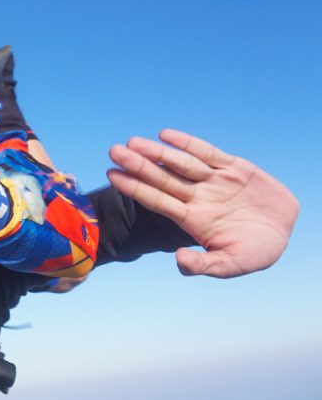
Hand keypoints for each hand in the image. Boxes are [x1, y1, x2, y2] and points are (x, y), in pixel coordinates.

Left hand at [107, 128, 298, 277]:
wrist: (286, 233)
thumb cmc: (256, 252)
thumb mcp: (231, 264)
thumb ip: (204, 265)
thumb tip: (178, 259)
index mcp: (191, 218)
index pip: (156, 200)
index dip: (134, 188)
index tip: (112, 175)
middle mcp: (197, 197)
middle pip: (161, 179)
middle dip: (138, 166)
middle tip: (114, 151)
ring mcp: (213, 180)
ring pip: (180, 163)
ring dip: (157, 152)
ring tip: (133, 142)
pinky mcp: (233, 167)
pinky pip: (206, 152)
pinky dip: (187, 143)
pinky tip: (166, 135)